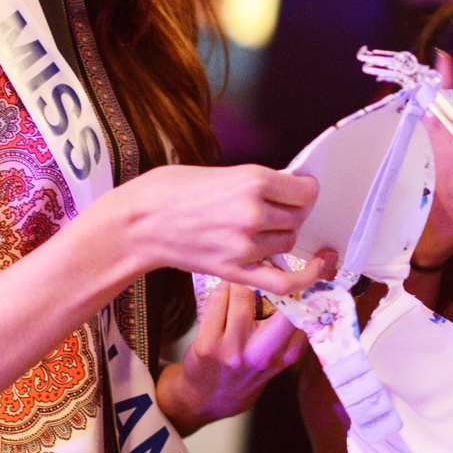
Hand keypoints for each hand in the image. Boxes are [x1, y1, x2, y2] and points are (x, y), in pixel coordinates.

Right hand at [121, 163, 319, 295]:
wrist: (139, 223)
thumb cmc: (169, 191)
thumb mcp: (221, 172)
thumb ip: (256, 183)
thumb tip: (284, 190)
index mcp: (253, 181)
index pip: (305, 191)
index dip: (304, 191)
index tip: (297, 192)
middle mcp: (254, 213)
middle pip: (298, 217)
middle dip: (291, 212)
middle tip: (273, 209)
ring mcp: (246, 245)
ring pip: (289, 243)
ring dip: (282, 236)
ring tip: (261, 229)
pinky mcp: (236, 271)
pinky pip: (284, 281)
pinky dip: (305, 278)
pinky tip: (314, 270)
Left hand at [156, 282, 310, 434]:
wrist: (207, 399)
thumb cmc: (245, 374)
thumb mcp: (277, 359)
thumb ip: (290, 331)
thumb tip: (301, 288)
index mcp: (286, 354)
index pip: (304, 312)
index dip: (306, 285)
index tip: (306, 267)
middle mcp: (263, 353)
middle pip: (280, 301)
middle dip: (277, 276)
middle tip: (271, 263)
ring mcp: (234, 349)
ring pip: (242, 293)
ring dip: (241, 278)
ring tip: (241, 277)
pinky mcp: (208, 344)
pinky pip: (217, 299)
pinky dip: (222, 288)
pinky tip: (224, 290)